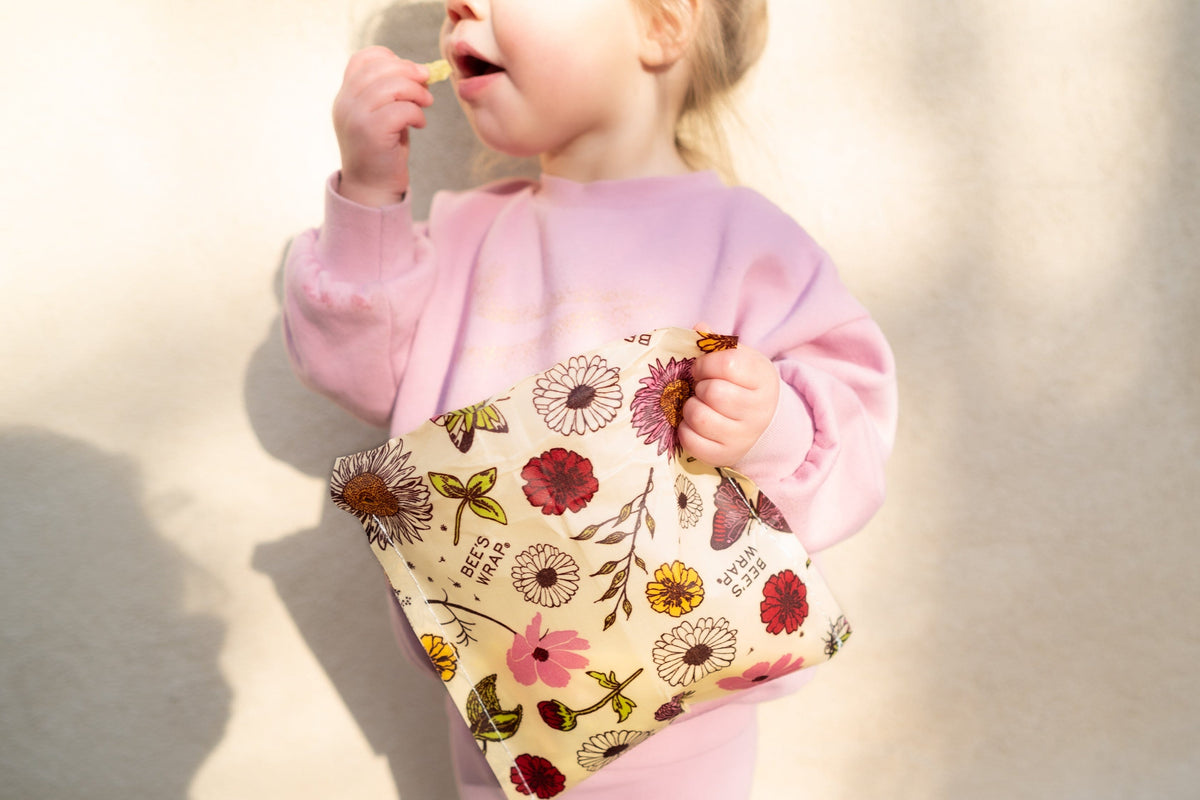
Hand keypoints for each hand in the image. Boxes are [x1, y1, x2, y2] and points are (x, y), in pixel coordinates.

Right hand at [332, 46, 434, 206]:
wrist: (372, 189)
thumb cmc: (383, 152)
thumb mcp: (382, 116)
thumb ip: (391, 93)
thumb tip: (421, 71)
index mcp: (345, 96)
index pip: (361, 60)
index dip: (388, 58)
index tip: (409, 72)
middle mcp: (345, 104)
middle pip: (379, 68)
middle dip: (409, 71)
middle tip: (426, 83)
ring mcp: (355, 117)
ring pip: (392, 86)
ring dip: (416, 92)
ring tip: (426, 103)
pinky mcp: (371, 132)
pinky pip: (401, 109)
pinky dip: (417, 113)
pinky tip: (420, 124)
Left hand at [678, 343, 779, 466]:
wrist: (760, 422)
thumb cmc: (743, 384)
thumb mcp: (738, 359)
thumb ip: (716, 343)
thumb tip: (699, 328)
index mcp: (763, 378)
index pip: (727, 363)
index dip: (705, 363)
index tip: (703, 368)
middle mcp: (758, 410)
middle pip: (712, 392)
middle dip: (699, 386)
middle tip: (702, 388)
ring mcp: (743, 436)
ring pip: (699, 417)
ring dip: (690, 408)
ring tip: (698, 405)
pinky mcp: (725, 455)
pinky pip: (691, 441)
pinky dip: (685, 430)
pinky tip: (694, 424)